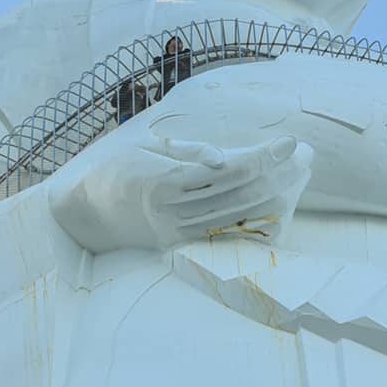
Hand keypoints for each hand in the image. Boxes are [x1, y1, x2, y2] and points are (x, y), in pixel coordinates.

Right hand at [49, 122, 311, 253]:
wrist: (81, 211)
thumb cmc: (115, 167)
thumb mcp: (146, 148)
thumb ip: (186, 151)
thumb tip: (221, 158)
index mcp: (162, 181)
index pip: (227, 170)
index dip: (263, 156)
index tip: (290, 142)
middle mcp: (171, 211)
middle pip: (239, 194)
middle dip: (277, 174)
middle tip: (305, 155)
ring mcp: (176, 232)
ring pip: (236, 216)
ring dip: (273, 195)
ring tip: (298, 174)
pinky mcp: (178, 244)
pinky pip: (224, 234)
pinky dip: (253, 223)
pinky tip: (279, 209)